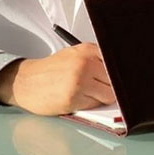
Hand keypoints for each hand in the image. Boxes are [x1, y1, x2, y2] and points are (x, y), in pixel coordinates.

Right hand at [0, 43, 115, 115]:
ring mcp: (80, 80)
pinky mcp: (74, 98)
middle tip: (104, 89)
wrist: (27, 81)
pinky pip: (95, 105)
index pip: (117, 60)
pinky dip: (91, 105)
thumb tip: (122, 75)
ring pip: (109, 95)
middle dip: (113, 87)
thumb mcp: (74, 55)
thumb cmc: (52, 70)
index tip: (127, 78)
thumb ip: (95, 60)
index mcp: (87, 49)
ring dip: (103, 98)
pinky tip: (78, 98)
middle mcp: (85, 62)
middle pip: (116, 80)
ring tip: (88, 93)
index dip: (122, 72)